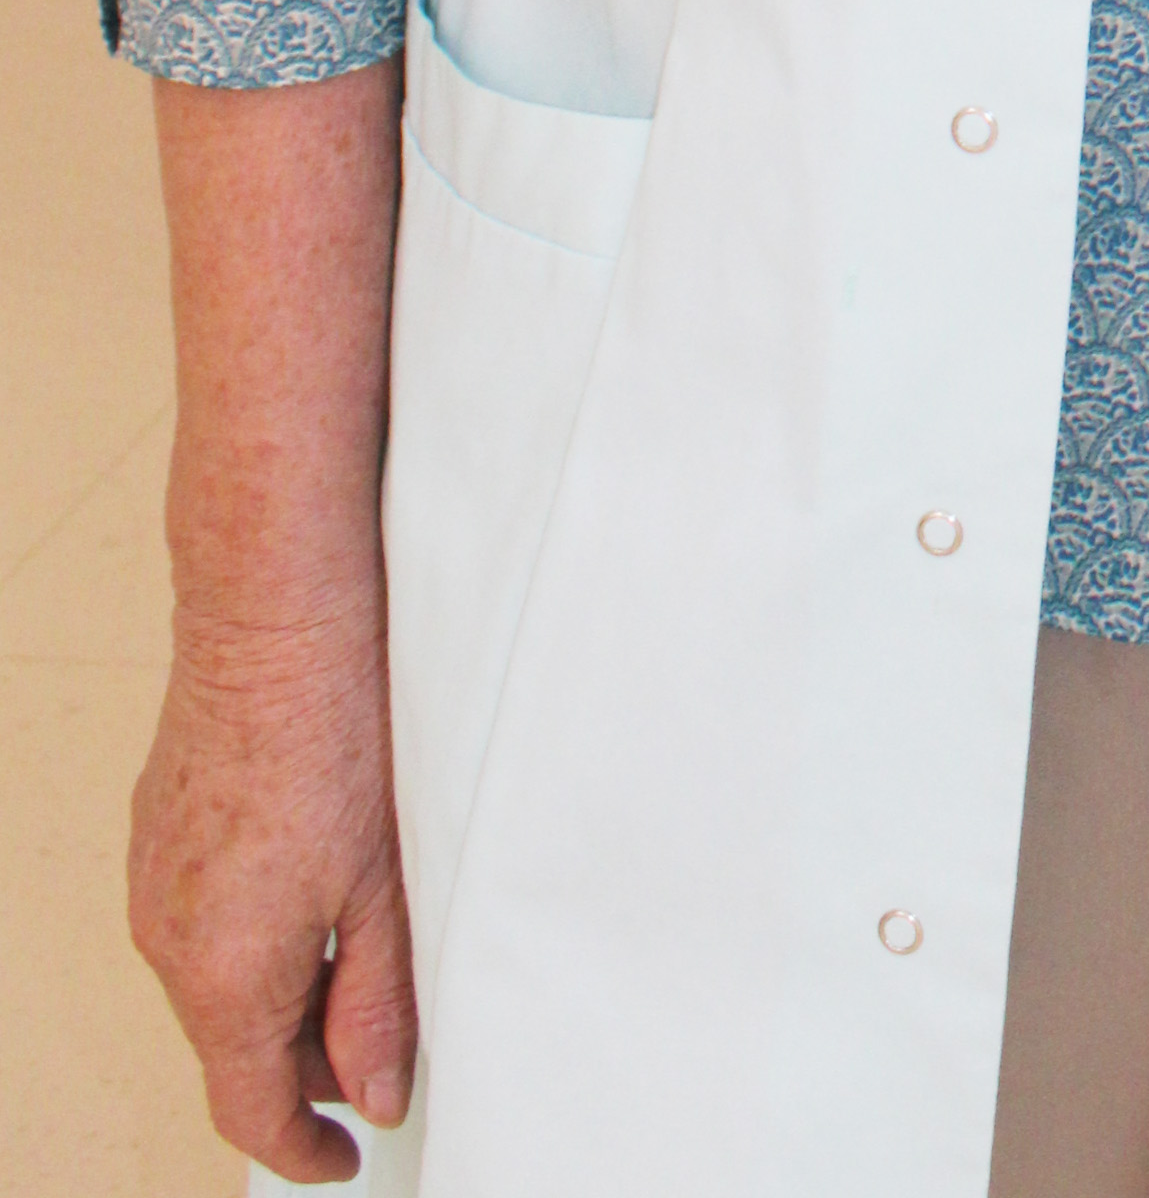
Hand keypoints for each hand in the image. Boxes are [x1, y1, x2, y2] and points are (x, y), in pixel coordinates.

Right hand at [129, 610, 416, 1183]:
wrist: (270, 616)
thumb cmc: (334, 730)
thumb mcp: (384, 884)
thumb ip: (381, 1001)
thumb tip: (377, 1090)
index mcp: (224, 972)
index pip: (250, 1109)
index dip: (303, 1147)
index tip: (343, 1155)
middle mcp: (168, 940)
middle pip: (232, 1048)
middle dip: (303, 1062)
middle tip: (379, 1040)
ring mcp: (153, 884)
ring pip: (214, 985)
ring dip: (278, 994)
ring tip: (359, 947)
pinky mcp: (155, 835)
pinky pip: (197, 923)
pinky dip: (251, 937)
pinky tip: (312, 886)